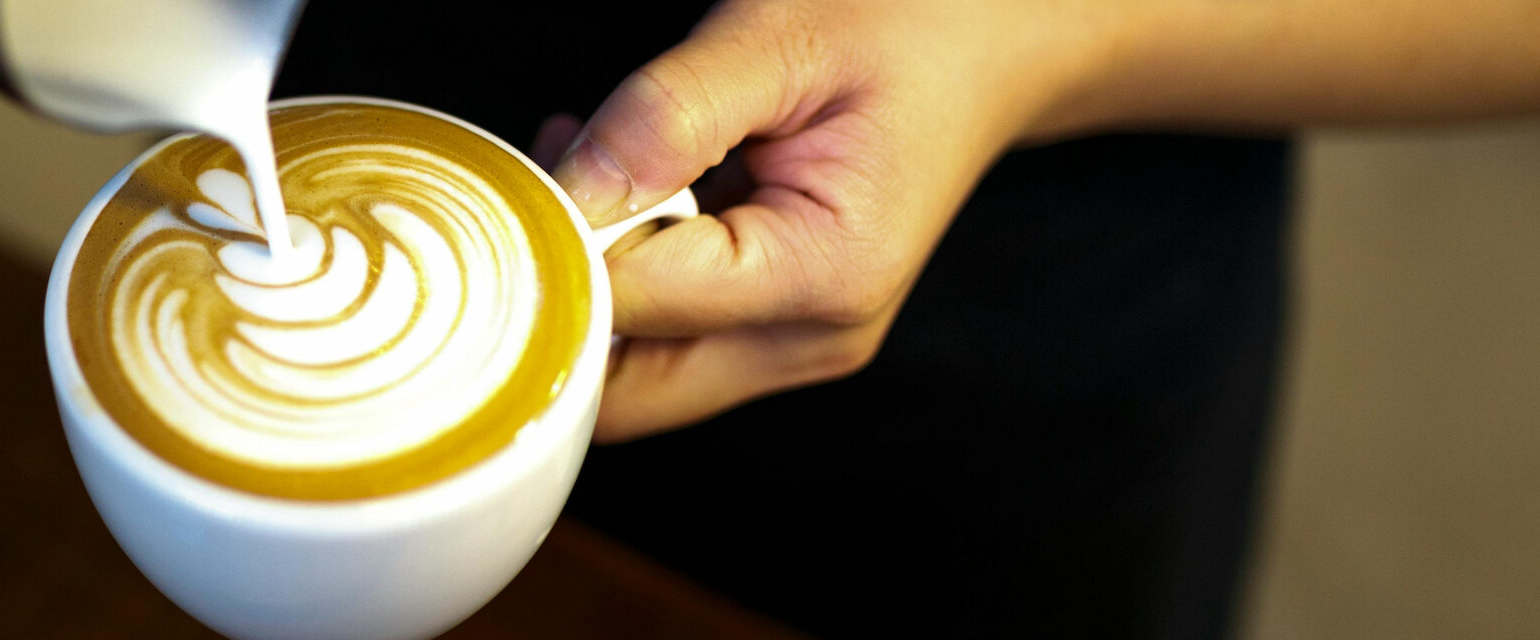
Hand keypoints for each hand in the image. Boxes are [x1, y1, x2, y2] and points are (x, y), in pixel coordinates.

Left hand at [535, 0, 1119, 440]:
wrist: (994, 43)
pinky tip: (635, 184)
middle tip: (562, 175)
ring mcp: (791, 347)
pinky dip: (623, 272)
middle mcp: (809, 340)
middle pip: (618, 394)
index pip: (632, 309)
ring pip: (628, 376)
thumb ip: (667, 117)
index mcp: (824, 276)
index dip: (564, 244)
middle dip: (565, 294)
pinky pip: (660, 340)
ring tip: (610, 159)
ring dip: (591, 282)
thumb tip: (567, 195)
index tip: (545, 168)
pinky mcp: (771, 331)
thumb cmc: (911, 27)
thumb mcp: (781, 37)